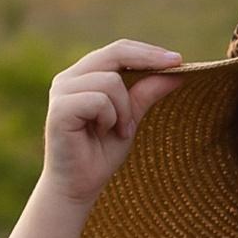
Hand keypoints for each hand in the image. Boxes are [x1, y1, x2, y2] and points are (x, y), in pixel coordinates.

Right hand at [39, 40, 183, 209]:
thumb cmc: (101, 153)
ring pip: (111, 81)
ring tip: (119, 130)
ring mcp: (61, 91)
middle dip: (148, 60)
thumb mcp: (131, 118)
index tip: (177, 60)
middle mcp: (69, 78)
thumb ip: (147, 92)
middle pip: (114, 53)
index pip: (118, 50)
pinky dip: (110, 118)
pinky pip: (99, 100)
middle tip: (175, 70)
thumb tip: (178, 72)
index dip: (148, 51)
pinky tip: (103, 133)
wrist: (78, 186)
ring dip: (124, 109)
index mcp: (83, 76)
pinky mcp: (59, 109)